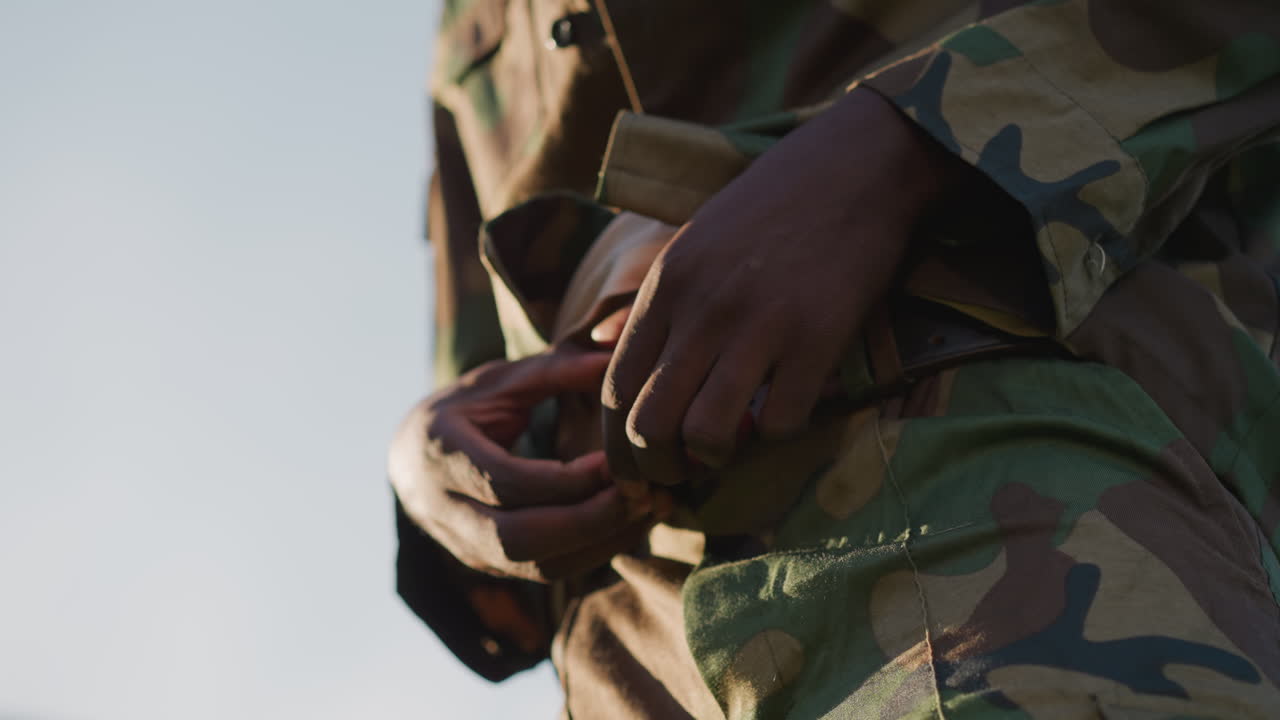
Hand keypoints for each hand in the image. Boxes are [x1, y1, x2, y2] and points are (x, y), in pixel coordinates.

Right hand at [390, 350, 655, 581]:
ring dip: (601, 542)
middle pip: (518, 539)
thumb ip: (554, 370)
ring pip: (536, 567)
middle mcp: (444, 509)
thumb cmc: (462, 410)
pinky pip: (547, 573)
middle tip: (644, 493)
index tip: (615, 463)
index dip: (565, 480)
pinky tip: (631, 523)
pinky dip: (595, 552)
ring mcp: (465, 546)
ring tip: (650, 508)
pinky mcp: (490, 567)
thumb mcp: (498, 381)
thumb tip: (615, 352)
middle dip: (589, 522)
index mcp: (441, 452)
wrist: (410, 460)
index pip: (505, 482)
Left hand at [602, 88, 962, 492]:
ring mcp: (760, 326)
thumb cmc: (771, 205)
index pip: (615, 389)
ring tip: (730, 446)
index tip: (641, 457)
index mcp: (666, 286)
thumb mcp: (693, 241)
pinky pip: (779, 423)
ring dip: (715, 456)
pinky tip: (782, 409)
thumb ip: (654, 299)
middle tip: (682, 468)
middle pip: (650, 424)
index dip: (621, 439)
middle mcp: (702, 310)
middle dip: (660, 464)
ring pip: (707, 435)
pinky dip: (777, 432)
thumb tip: (602, 342)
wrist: (856, 166)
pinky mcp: (817, 340)